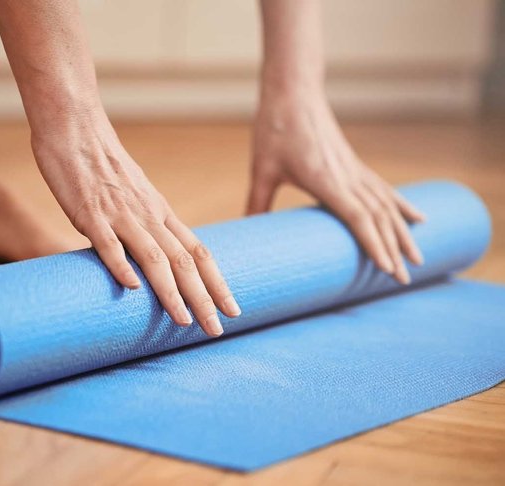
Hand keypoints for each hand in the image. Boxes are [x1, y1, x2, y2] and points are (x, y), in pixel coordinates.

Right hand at [31, 108, 240, 335]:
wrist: (76, 128)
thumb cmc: (102, 163)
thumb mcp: (134, 195)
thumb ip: (144, 223)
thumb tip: (150, 256)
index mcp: (160, 212)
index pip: (198, 252)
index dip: (217, 282)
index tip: (232, 309)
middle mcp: (148, 215)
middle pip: (184, 261)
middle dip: (203, 298)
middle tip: (217, 329)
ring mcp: (120, 214)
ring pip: (154, 256)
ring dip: (171, 291)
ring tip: (184, 321)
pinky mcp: (89, 212)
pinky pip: (108, 242)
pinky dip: (121, 265)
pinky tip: (131, 288)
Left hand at [247, 85, 424, 283]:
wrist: (293, 91)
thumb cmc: (275, 128)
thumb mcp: (262, 169)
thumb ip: (257, 203)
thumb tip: (247, 232)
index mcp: (325, 179)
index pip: (357, 217)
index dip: (373, 243)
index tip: (387, 269)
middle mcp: (347, 175)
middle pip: (378, 217)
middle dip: (393, 250)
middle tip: (403, 281)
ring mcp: (355, 169)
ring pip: (387, 205)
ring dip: (403, 233)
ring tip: (419, 258)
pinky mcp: (354, 164)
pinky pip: (385, 189)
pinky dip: (402, 206)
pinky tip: (419, 219)